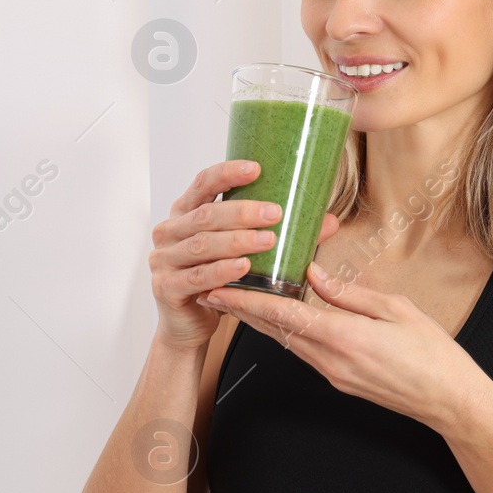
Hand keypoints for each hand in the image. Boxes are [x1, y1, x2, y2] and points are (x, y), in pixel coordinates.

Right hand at [149, 161, 337, 353]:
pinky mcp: (166, 288)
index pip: (203, 183)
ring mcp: (164, 260)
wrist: (188, 324)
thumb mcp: (243, 251)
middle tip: (275, 213)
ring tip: (267, 241)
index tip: (257, 168)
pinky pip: (197, 277)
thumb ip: (279, 233)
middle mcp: (170, 232)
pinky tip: (244, 268)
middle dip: (242, 212)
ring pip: (202, 245)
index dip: (227, 173)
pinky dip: (222, 271)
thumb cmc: (217, 280)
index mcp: (185, 212)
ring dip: (237, 241)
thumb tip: (328, 221)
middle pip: (206, 215)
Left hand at [200, 261, 492, 430]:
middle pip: (275, 331)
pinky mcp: (340, 381)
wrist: (450, 402)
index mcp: (344, 338)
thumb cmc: (433, 354)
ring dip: (262, 322)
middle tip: (213, 290)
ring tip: (239, 300)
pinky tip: (281, 318)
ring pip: (287, 342)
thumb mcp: (396, 310)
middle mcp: (331, 361)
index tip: (220, 289)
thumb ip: (350, 293)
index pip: (284, 314)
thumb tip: (315, 275)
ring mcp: (333, 375)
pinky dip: (287, 332)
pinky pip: (305, 352)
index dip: (248, 301)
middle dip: (243, 311)